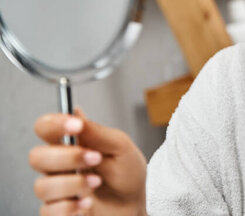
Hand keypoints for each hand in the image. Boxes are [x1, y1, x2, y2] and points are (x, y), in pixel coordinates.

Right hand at [29, 108, 146, 215]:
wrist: (133, 204)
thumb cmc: (127, 173)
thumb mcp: (120, 147)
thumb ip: (97, 132)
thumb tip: (76, 112)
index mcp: (70, 143)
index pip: (45, 127)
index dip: (54, 124)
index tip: (76, 125)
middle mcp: (58, 165)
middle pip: (36, 157)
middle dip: (67, 157)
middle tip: (94, 158)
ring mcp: (56, 189)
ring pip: (42, 186)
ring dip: (74, 183)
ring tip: (97, 183)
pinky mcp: (57, 211)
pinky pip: (50, 210)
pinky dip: (70, 207)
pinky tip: (87, 202)